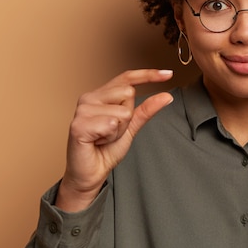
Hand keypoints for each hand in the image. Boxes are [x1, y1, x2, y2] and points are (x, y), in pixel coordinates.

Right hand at [56, 69, 173, 211]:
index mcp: (100, 95)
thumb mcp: (131, 127)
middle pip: (128, 93)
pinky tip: (97, 141)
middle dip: (128, 117)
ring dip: (119, 130)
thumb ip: (146, 110)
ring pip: (123, 111)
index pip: (126, 78)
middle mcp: (89, 98)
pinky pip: (111, 124)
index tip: (168, 74)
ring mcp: (82, 110)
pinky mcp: (79, 125)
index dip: (147, 75)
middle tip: (112, 132)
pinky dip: (110, 137)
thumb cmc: (105, 150)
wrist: (91, 174)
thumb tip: (167, 95)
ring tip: (104, 138)